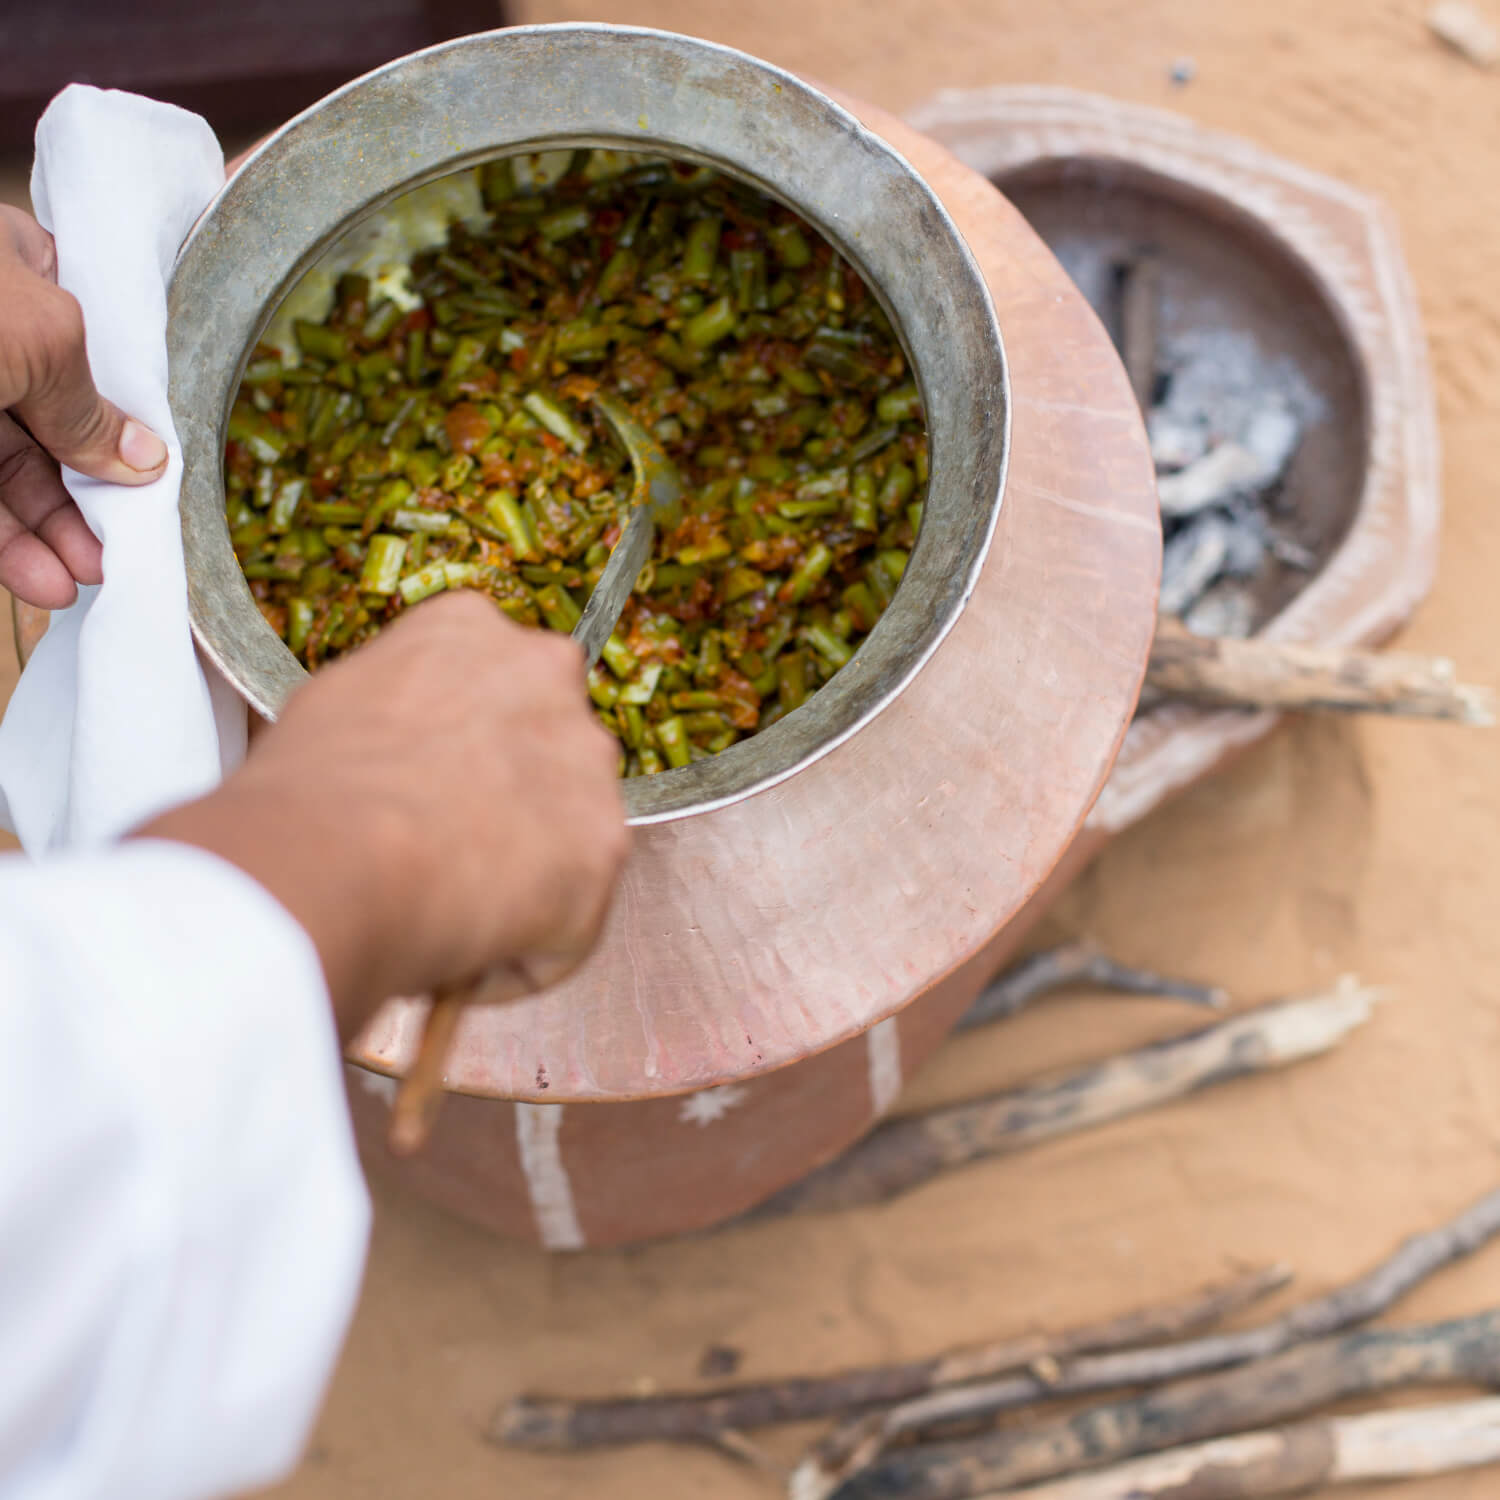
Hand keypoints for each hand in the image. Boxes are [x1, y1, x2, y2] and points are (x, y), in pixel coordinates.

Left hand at [0, 204, 168, 608]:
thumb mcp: (42, 339)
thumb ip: (93, 405)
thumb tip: (146, 458)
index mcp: (13, 271)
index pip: (87, 348)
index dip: (124, 416)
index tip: (154, 477)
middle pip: (51, 425)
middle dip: (85, 497)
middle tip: (118, 552)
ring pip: (6, 471)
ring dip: (46, 533)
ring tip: (78, 582)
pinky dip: (4, 544)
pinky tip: (37, 577)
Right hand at [137, 592, 629, 1040]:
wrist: (331, 861)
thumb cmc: (307, 793)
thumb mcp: (336, 708)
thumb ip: (400, 707)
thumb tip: (400, 751)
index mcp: (473, 631)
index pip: (496, 685)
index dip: (466, 751)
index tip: (436, 791)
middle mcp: (547, 676)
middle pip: (547, 752)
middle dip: (512, 806)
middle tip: (445, 856)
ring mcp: (586, 761)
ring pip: (567, 837)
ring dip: (523, 880)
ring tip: (446, 913)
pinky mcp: (606, 847)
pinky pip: (567, 923)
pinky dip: (522, 956)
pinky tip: (461, 958)